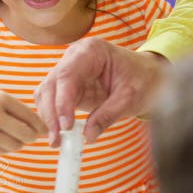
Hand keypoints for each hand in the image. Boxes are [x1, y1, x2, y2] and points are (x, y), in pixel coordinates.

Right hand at [0, 88, 46, 154]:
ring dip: (17, 143)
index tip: (43, 130)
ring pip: (17, 145)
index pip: (31, 117)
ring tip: (6, 135)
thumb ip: (12, 108)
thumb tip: (38, 126)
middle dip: (31, 136)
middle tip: (29, 136)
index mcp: (0, 98)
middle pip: (28, 134)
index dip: (41, 126)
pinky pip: (3, 151)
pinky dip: (3, 147)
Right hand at [33, 38, 167, 145]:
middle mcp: (73, 58)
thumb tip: (88, 135)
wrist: (146, 75)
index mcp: (90, 51)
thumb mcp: (130, 97)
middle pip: (50, 86)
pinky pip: (51, 102)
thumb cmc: (142, 79)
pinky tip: (57, 133)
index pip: (66, 76)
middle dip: (51, 114)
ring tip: (57, 141)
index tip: (65, 126)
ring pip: (45, 95)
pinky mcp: (66, 87)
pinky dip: (52, 118)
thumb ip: (108, 115)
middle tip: (57, 139)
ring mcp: (67, 71)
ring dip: (48, 118)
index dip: (62, 103)